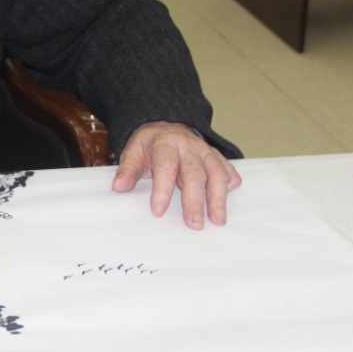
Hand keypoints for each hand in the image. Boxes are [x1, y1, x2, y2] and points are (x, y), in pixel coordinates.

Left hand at [111, 121, 241, 228]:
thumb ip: (128, 169)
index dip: (162, 190)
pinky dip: (231, 181)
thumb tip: (119, 186)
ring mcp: (205, 152)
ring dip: (218, 197)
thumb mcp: (134, 152)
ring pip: (215, 173)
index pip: (165, 167)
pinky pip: (226, 168)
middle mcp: (188, 147)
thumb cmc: (150, 146)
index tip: (158, 211)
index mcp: (165, 144)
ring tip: (218, 220)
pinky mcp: (216, 157)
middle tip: (194, 224)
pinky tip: (232, 193)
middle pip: (194, 175)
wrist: (166, 126)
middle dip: (195, 201)